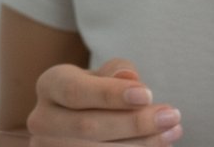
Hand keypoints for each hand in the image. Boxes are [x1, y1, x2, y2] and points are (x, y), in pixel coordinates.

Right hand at [28, 59, 181, 144]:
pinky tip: (159, 145)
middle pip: (87, 127)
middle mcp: (41, 121)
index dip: (110, 94)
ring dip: (140, 145)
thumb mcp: (103, 75)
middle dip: (134, 123)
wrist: (76, 125)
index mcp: (48, 86)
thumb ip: (116, 73)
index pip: (75, 92)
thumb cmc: (96, 94)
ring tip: (173, 131)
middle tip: (172, 115)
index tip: (148, 94)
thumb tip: (129, 79)